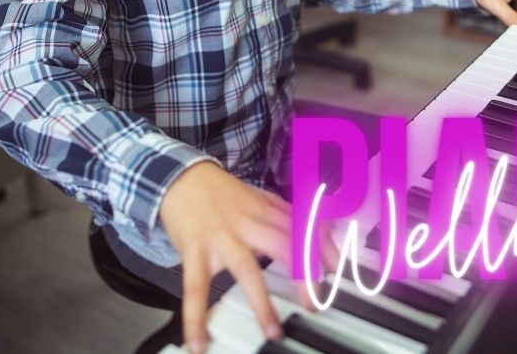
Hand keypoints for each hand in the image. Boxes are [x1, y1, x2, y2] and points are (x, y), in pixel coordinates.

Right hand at [158, 162, 336, 352]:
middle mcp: (247, 224)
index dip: (321, 247)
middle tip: (314, 303)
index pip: (301, 227)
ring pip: (246, 269)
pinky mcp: (195, 252)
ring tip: (273, 332)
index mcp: (265, 211)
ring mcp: (222, 239)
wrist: (180, 178)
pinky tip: (198, 342)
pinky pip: (196, 288)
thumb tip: (318, 229)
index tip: (336, 268)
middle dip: (303, 275)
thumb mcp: (258, 198)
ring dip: (261, 303)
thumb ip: (286, 216)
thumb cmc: (221, 192)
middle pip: (283, 246)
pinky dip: (196, 317)